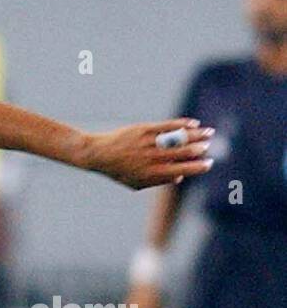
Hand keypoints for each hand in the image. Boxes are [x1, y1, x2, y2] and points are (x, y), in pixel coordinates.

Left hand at [79, 119, 213, 189]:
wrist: (98, 154)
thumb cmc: (119, 170)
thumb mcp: (136, 182)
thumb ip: (157, 181)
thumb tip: (179, 177)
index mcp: (152, 173)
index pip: (181, 170)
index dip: (197, 167)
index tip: (208, 163)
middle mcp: (152, 158)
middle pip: (182, 153)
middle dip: (199, 150)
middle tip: (209, 146)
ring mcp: (148, 143)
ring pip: (178, 138)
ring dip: (196, 135)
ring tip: (209, 133)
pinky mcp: (144, 130)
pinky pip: (168, 126)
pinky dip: (182, 124)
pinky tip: (193, 124)